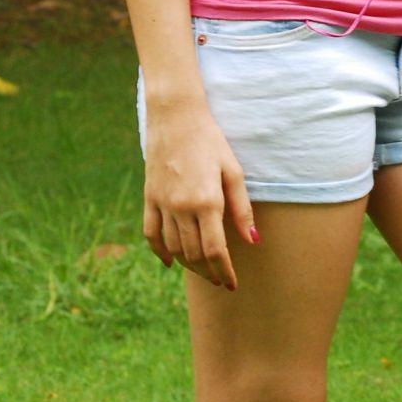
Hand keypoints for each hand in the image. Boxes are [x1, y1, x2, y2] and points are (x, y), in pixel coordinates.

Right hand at [143, 103, 258, 289]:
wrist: (175, 117)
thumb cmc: (211, 141)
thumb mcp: (233, 171)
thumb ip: (242, 209)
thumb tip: (253, 241)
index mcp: (207, 201)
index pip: (215, 250)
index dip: (224, 271)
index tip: (232, 284)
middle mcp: (182, 207)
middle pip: (194, 254)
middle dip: (209, 272)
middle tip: (220, 280)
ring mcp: (162, 204)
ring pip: (174, 248)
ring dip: (189, 265)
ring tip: (203, 270)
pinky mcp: (149, 198)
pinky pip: (151, 234)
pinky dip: (160, 252)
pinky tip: (171, 262)